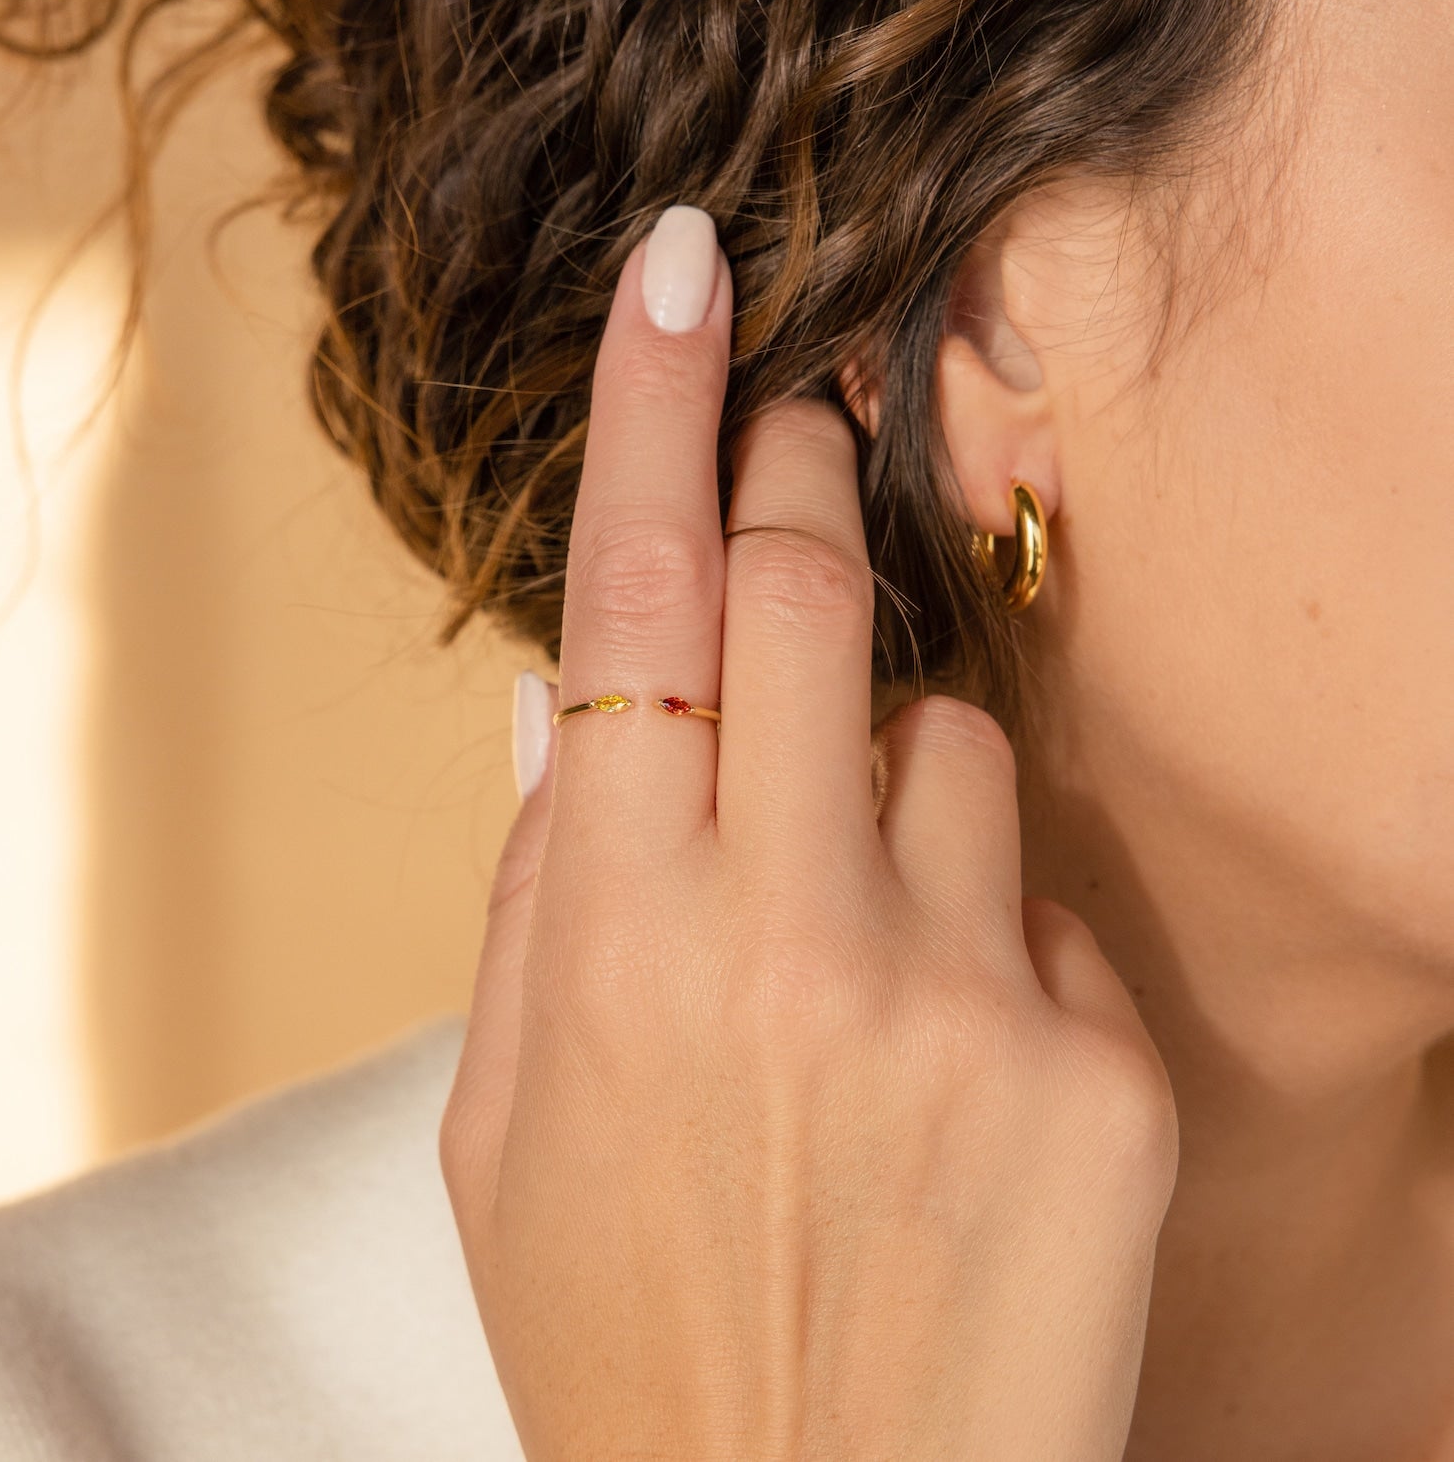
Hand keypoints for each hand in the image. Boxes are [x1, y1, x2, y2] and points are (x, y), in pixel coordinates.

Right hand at [440, 206, 1178, 1460]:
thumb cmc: (628, 1332)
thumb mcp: (503, 1122)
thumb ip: (530, 891)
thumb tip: (562, 702)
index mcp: (615, 939)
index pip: (630, 599)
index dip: (649, 412)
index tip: (681, 268)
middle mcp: (792, 936)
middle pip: (807, 591)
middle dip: (793, 478)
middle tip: (794, 428)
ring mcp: (965, 994)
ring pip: (948, 730)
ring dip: (891, 755)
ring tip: (847, 908)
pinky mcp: (1097, 1065)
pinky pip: (1039, 887)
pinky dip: (983, 911)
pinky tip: (942, 1043)